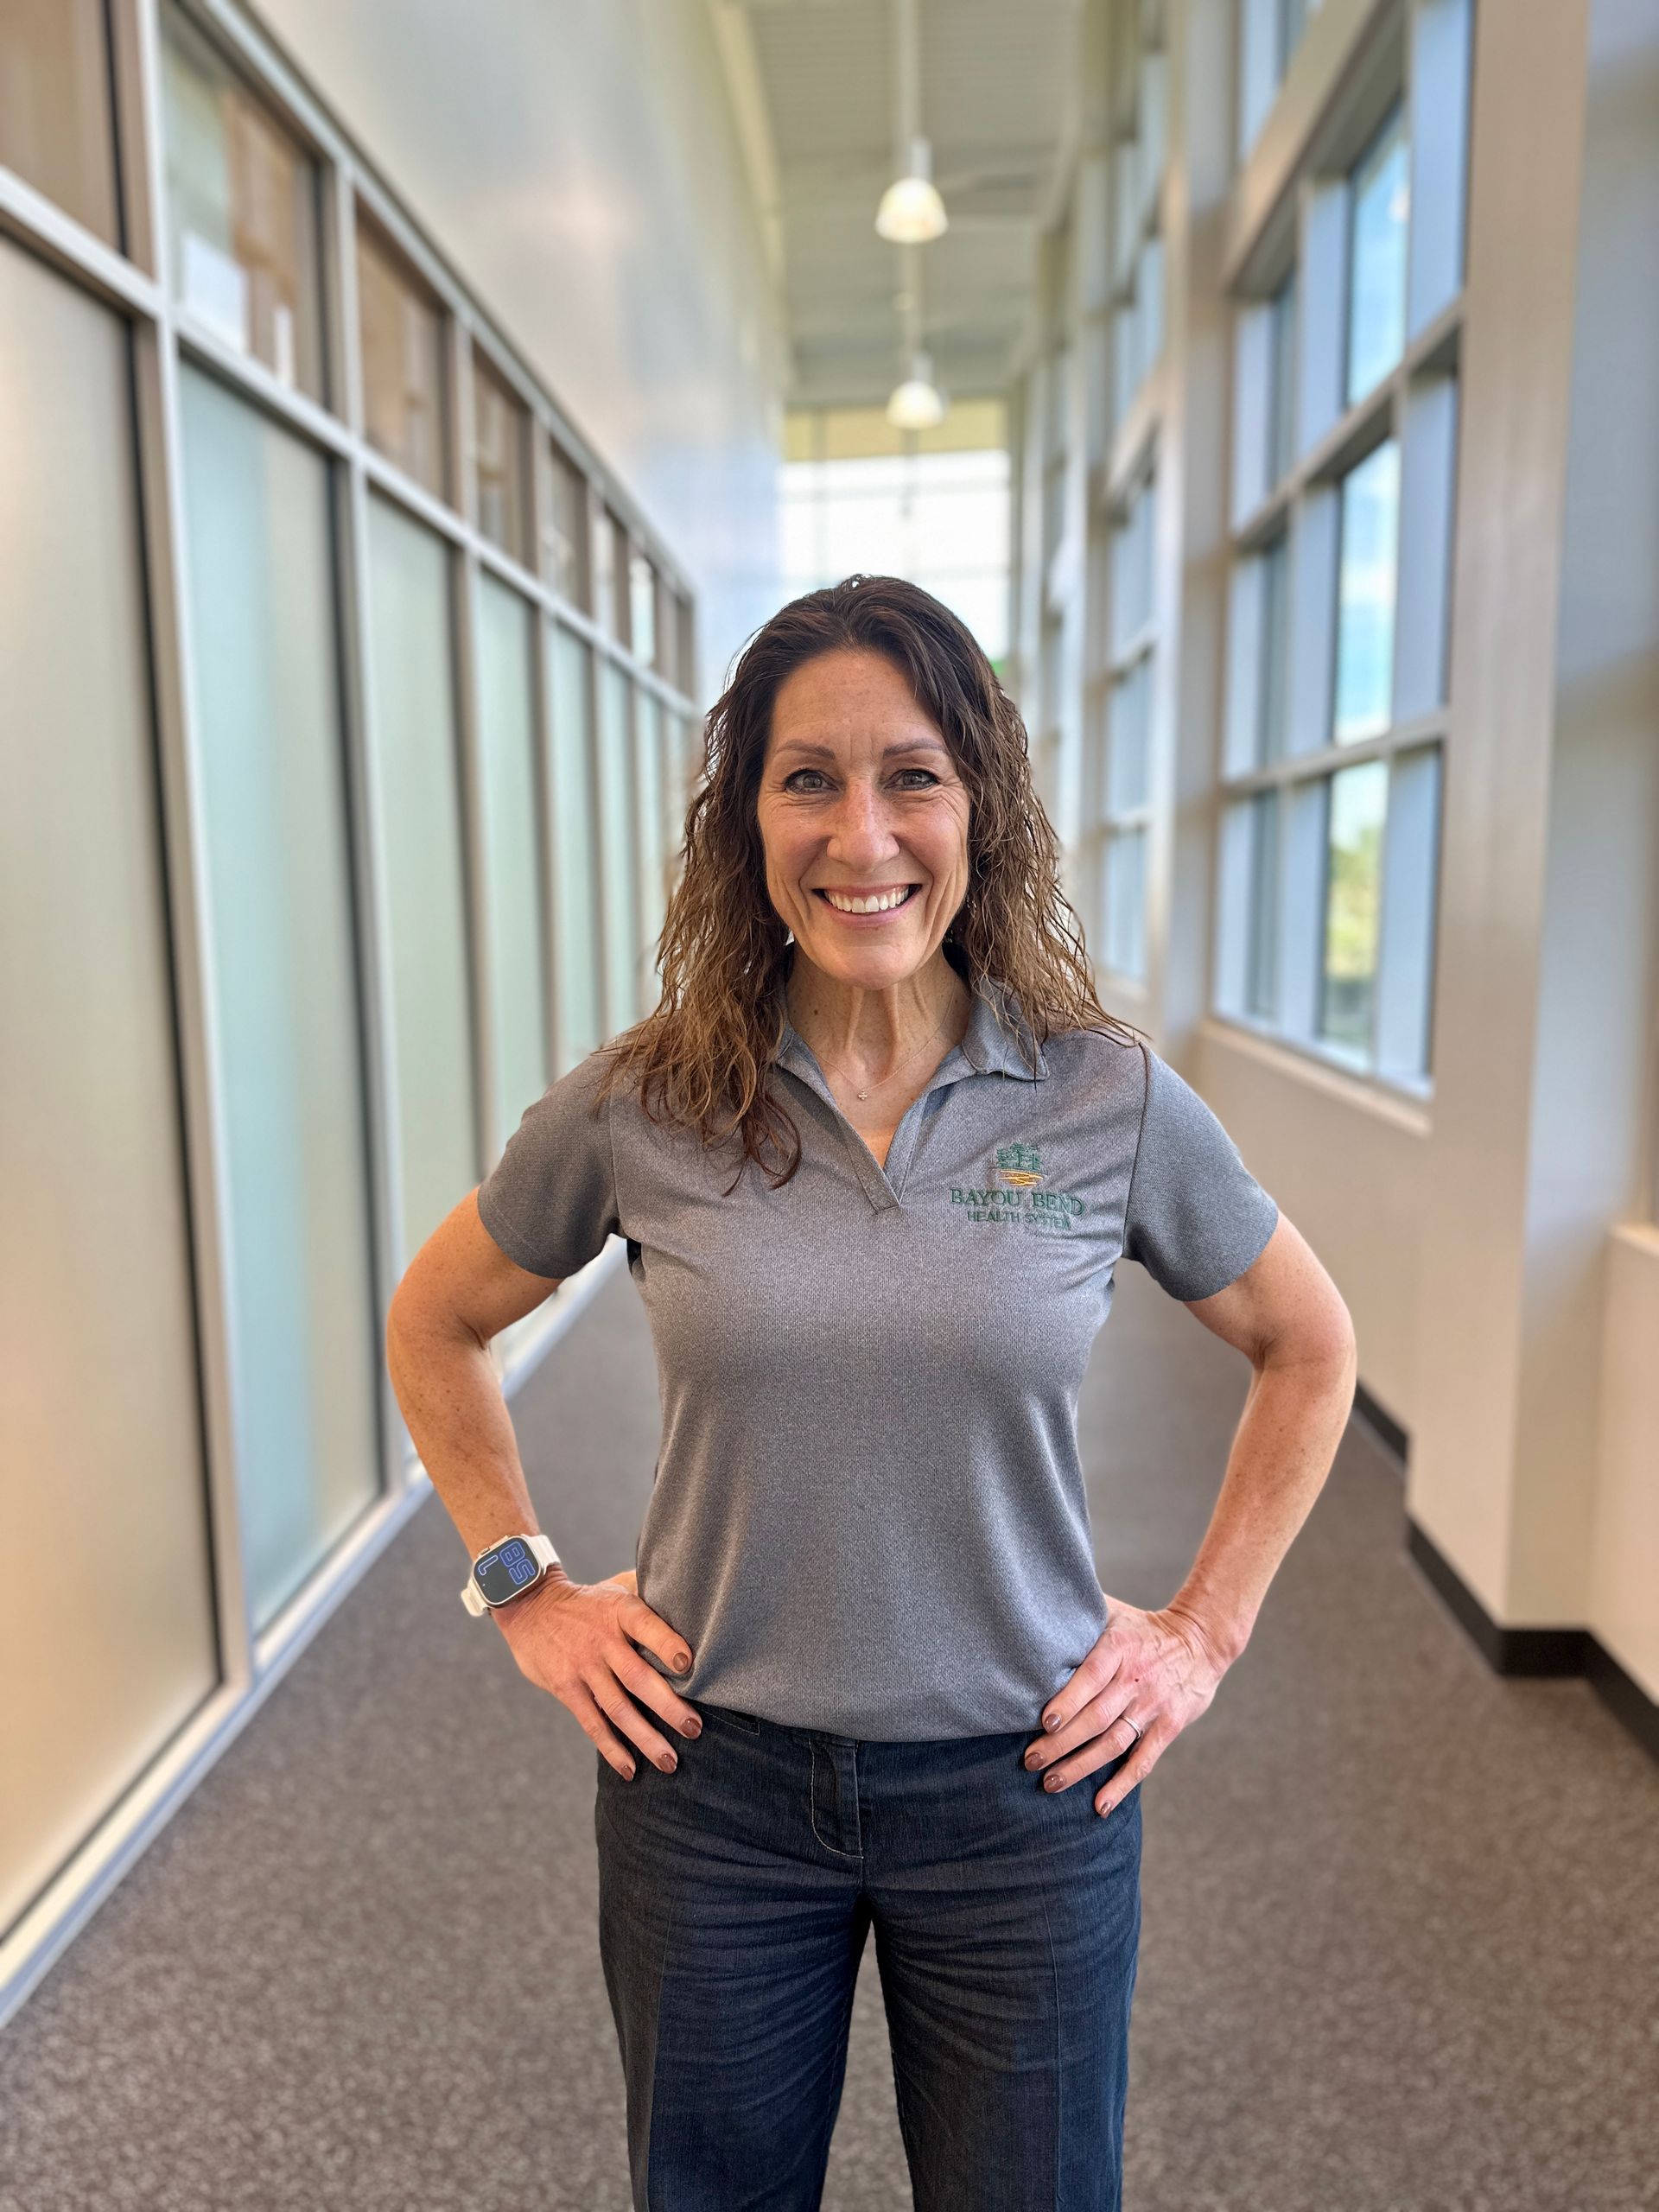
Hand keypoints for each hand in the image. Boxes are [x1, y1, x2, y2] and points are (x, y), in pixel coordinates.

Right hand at [492, 1568, 697, 1777]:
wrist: (531, 1607)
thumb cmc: (588, 1602)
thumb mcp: (616, 1588)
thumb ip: (649, 1598)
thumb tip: (692, 1608)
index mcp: (620, 1611)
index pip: (646, 1626)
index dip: (666, 1643)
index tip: (687, 1664)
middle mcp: (602, 1640)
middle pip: (637, 1676)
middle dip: (667, 1706)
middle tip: (693, 1729)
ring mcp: (583, 1667)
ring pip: (617, 1707)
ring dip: (645, 1737)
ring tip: (669, 1761)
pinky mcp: (566, 1689)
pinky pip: (592, 1723)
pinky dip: (611, 1747)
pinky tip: (630, 1768)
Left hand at [1023, 1597, 1230, 1816]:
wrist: (1200, 1640)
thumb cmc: (1143, 1628)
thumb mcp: (1113, 1613)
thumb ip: (1079, 1616)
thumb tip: (1036, 1607)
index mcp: (1118, 1649)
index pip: (1091, 1678)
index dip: (1068, 1702)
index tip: (1043, 1722)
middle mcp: (1135, 1680)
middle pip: (1096, 1718)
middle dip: (1060, 1743)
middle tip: (1031, 1761)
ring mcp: (1153, 1707)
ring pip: (1113, 1743)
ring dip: (1081, 1767)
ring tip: (1052, 1783)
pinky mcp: (1169, 1727)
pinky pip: (1143, 1761)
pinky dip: (1122, 1785)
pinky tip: (1100, 1805)